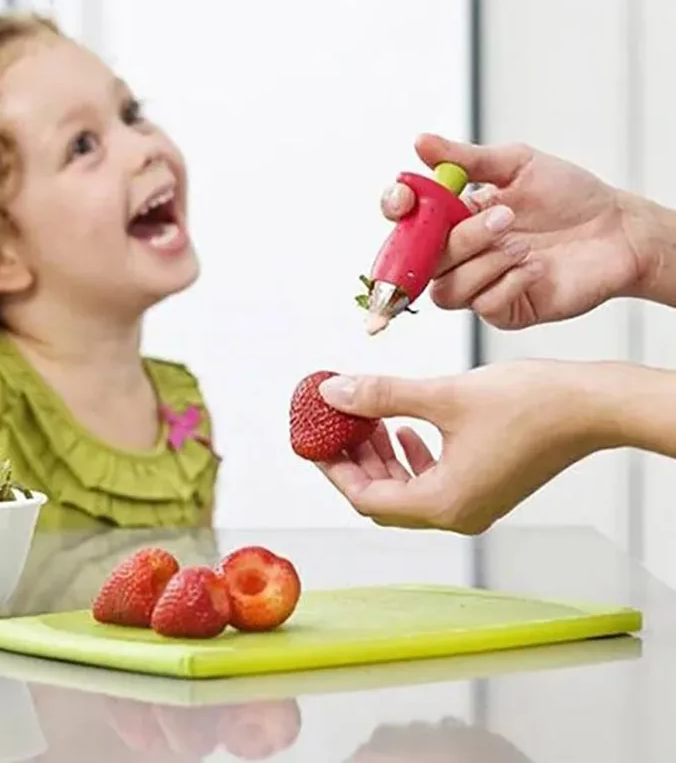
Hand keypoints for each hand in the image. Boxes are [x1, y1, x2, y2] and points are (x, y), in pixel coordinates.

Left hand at [313, 361, 611, 533]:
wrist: (592, 406)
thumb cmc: (530, 405)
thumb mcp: (442, 396)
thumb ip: (381, 397)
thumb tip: (333, 392)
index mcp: (442, 504)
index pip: (365, 497)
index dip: (333, 468)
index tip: (314, 440)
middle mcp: (456, 514)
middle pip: (384, 497)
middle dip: (355, 460)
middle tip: (335, 424)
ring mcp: (473, 503)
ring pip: (407, 488)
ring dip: (381, 456)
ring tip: (366, 419)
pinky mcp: (485, 486)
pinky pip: (432, 480)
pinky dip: (411, 456)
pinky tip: (403, 427)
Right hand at [381, 134, 650, 328]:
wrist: (618, 230)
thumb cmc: (570, 196)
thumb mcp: (518, 164)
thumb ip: (467, 159)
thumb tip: (421, 142)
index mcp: (454, 219)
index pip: (406, 223)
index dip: (396, 212)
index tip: (405, 200)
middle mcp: (459, 256)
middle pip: (424, 261)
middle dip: (461, 240)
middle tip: (506, 216)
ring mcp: (479, 286)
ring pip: (447, 291)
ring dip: (485, 264)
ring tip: (525, 246)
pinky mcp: (504, 311)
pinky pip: (483, 307)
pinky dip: (509, 283)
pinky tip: (536, 268)